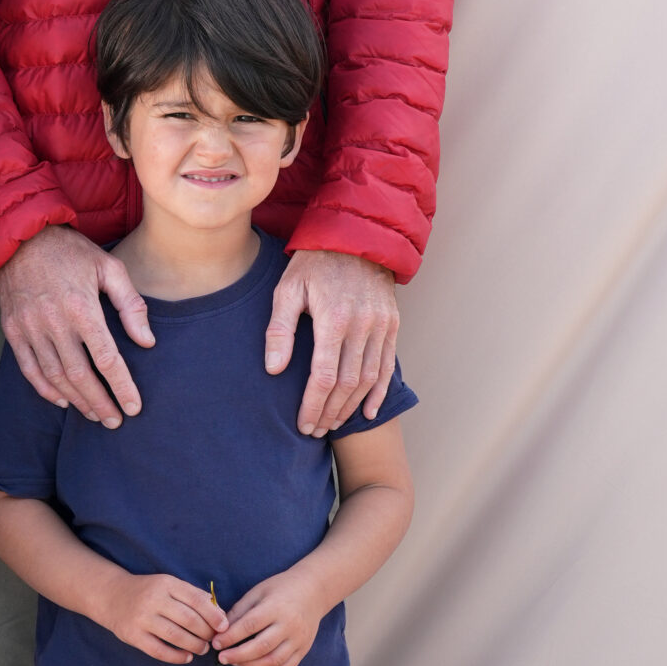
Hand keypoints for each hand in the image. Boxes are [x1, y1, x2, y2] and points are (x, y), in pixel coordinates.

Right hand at [0, 226, 153, 425]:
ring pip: (54, 376)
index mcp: (81, 306)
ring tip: (94, 414)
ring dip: (76, 400)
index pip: (106, 358)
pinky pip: (29, 369)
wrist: (19, 237)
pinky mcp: (12, 330)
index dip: (121, 386)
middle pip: (79, 375)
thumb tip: (147, 342)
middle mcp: (53, 321)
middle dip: (100, 402)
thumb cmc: (70, 251)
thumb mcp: (109, 267)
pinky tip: (63, 400)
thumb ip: (131, 304)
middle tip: (115, 421)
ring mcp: (29, 327)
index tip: (134, 407)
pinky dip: (46, 389)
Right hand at [104, 570, 226, 665]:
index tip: (224, 626)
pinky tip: (186, 657)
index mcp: (166, 584)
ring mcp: (142, 618)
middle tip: (212, 639)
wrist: (111, 595)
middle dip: (206, 633)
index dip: (214, 615)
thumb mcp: (168, 585)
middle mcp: (153, 599)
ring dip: (194, 645)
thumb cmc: (147, 592)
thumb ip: (193, 596)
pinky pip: (159, 650)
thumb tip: (219, 615)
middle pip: (188, 619)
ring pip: (176, 636)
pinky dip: (176, 656)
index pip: (196, 599)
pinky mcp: (133, 635)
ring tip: (202, 648)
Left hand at [215, 565, 325, 665]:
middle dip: (238, 655)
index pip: (250, 625)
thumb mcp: (258, 592)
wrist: (314, 591)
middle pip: (262, 646)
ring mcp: (298, 639)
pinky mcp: (304, 649)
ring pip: (274, 660)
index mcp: (275, 607)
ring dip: (251, 665)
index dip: (231, 636)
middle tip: (222, 658)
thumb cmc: (281, 589)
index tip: (216, 642)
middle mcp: (289, 625)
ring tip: (235, 663)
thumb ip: (240, 610)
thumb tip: (221, 629)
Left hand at [265, 248, 398, 435]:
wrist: (354, 235)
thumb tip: (274, 369)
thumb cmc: (312, 263)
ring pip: (369, 379)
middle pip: (347, 384)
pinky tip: (368, 412)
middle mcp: (363, 325)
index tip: (303, 424)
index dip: (313, 405)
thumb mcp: (287, 290)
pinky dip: (379, 392)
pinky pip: (388, 365)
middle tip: (315, 430)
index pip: (323, 376)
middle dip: (330, 412)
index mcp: (334, 318)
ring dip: (351, 407)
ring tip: (333, 423)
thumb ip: (280, 329)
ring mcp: (382, 325)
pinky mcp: (392, 324)